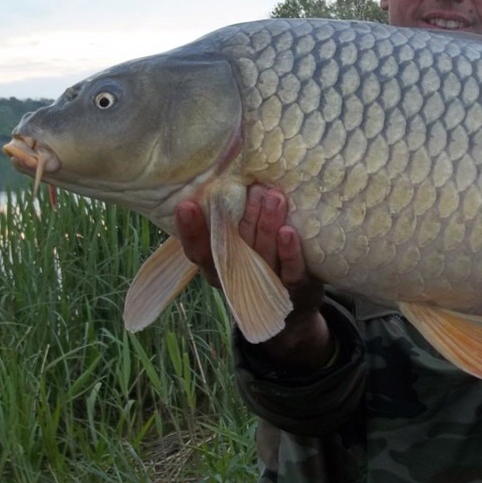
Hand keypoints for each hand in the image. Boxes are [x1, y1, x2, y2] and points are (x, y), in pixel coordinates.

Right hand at [175, 185, 332, 370]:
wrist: (294, 309)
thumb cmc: (260, 263)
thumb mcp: (239, 245)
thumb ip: (230, 220)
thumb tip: (225, 172)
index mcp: (218, 266)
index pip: (197, 251)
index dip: (190, 230)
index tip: (186, 204)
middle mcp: (237, 278)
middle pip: (235, 245)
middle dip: (242, 214)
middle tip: (250, 187)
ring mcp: (266, 284)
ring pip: (263, 252)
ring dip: (267, 223)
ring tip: (273, 196)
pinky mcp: (295, 287)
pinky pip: (291, 270)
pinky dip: (289, 251)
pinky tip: (288, 232)